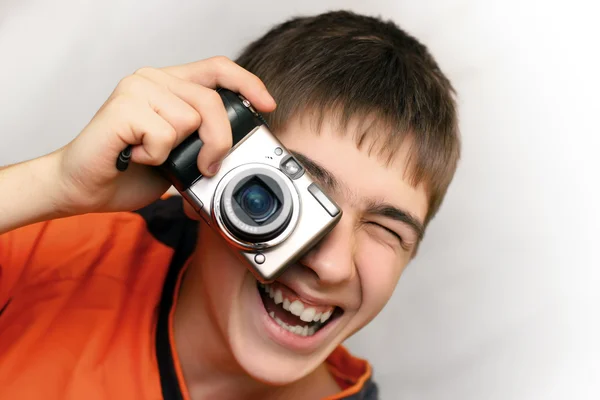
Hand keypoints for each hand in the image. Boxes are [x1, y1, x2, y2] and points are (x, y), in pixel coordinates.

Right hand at [55, 56, 275, 215]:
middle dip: (220, 141)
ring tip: (151, 156)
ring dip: (178, 151)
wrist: (83, 187)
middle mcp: (154, 79)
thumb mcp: (180, 156)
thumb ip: (204, 143)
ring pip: (190, 119)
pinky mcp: (122, 107)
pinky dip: (156, 156)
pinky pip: (165, 134)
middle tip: (206, 166)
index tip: (267, 105)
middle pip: (212, 100)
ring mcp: (137, 89)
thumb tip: (238, 153)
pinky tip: (136, 156)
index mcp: (170, 85)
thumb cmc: (129, 171)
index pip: (217, 68)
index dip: (247, 83)